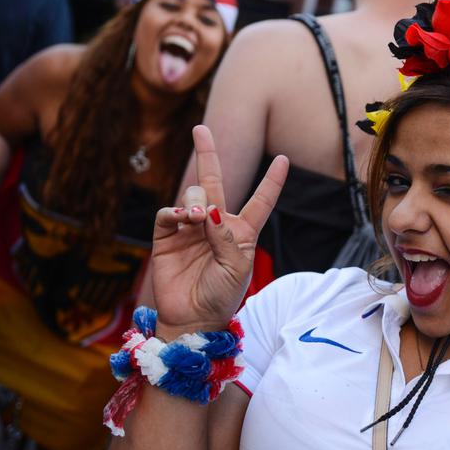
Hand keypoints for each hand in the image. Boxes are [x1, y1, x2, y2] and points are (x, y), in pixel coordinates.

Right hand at [149, 125, 287, 336]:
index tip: (283, 159)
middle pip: (215, 182)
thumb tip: (209, 211)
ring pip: (193, 197)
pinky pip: (168, 214)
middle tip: (201, 129)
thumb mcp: (236, 268)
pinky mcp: (167, 238)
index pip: (261, 201)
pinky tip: (183, 220)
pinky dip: (175, 212)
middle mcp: (217, 225)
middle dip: (208, 155)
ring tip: (196, 220)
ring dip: (195, 201)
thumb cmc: (221, 297)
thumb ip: (227, 237)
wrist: (192, 320)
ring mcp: (190, 229)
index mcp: (243, 232)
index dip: (272, 181)